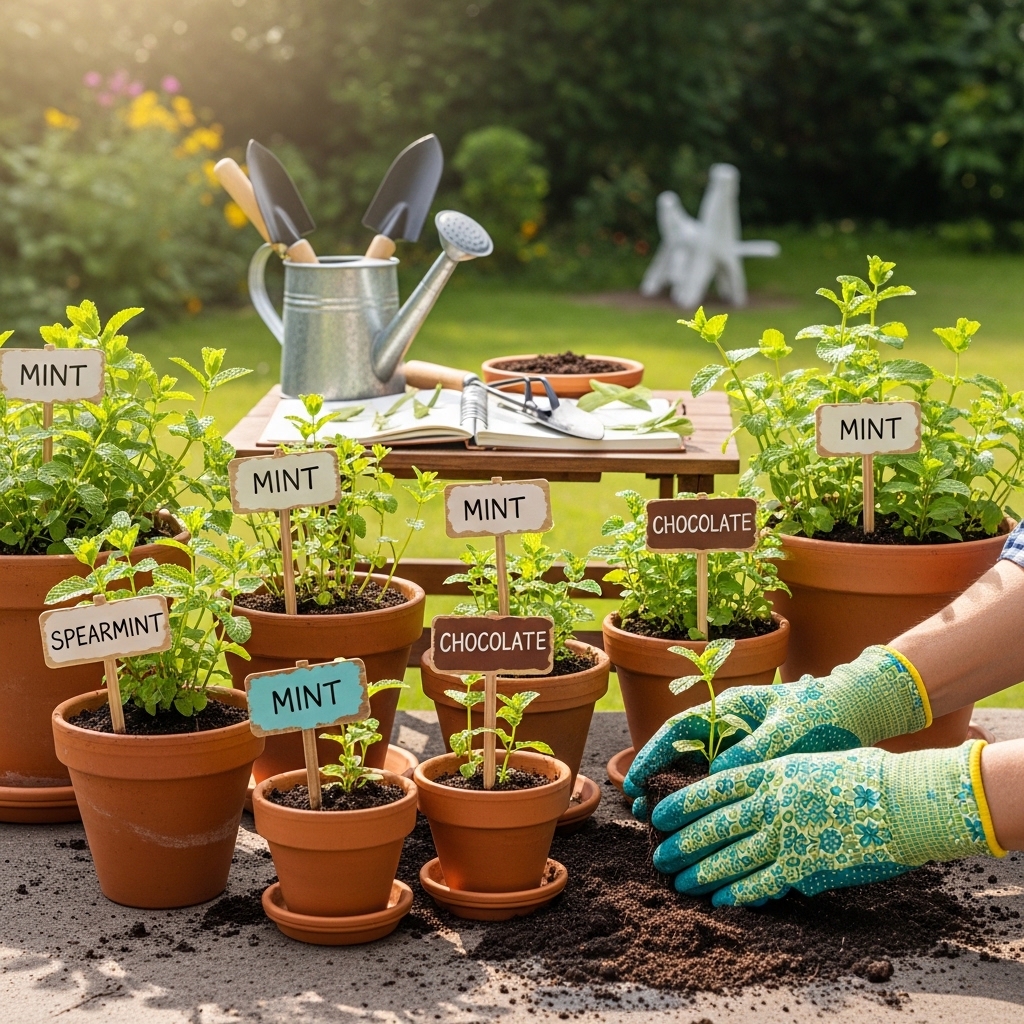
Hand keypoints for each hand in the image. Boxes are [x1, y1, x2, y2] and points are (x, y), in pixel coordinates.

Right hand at [624, 645, 929, 817]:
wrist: (857, 711)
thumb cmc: (822, 712)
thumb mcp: (787, 728)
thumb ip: (754, 748)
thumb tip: (717, 775)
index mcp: (728, 709)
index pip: (678, 731)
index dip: (652, 755)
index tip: (636, 781)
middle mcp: (728, 729)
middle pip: (682, 756)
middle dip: (659, 783)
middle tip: (641, 813)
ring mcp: (741, 748)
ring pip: (699, 775)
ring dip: (680, 799)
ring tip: (663, 829)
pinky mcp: (757, 769)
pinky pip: (727, 789)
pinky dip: (711, 808)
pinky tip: (706, 833)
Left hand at [650, 740, 1003, 905]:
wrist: (903, 799)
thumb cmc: (862, 777)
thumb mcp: (809, 764)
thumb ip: (777, 780)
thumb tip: (753, 798)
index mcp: (772, 772)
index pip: (715, 788)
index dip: (684, 803)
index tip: (659, 814)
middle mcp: (772, 802)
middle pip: (715, 825)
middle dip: (683, 843)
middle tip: (659, 857)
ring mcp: (787, 834)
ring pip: (731, 856)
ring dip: (702, 871)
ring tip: (679, 882)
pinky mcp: (806, 865)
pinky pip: (763, 882)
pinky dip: (737, 892)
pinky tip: (718, 899)